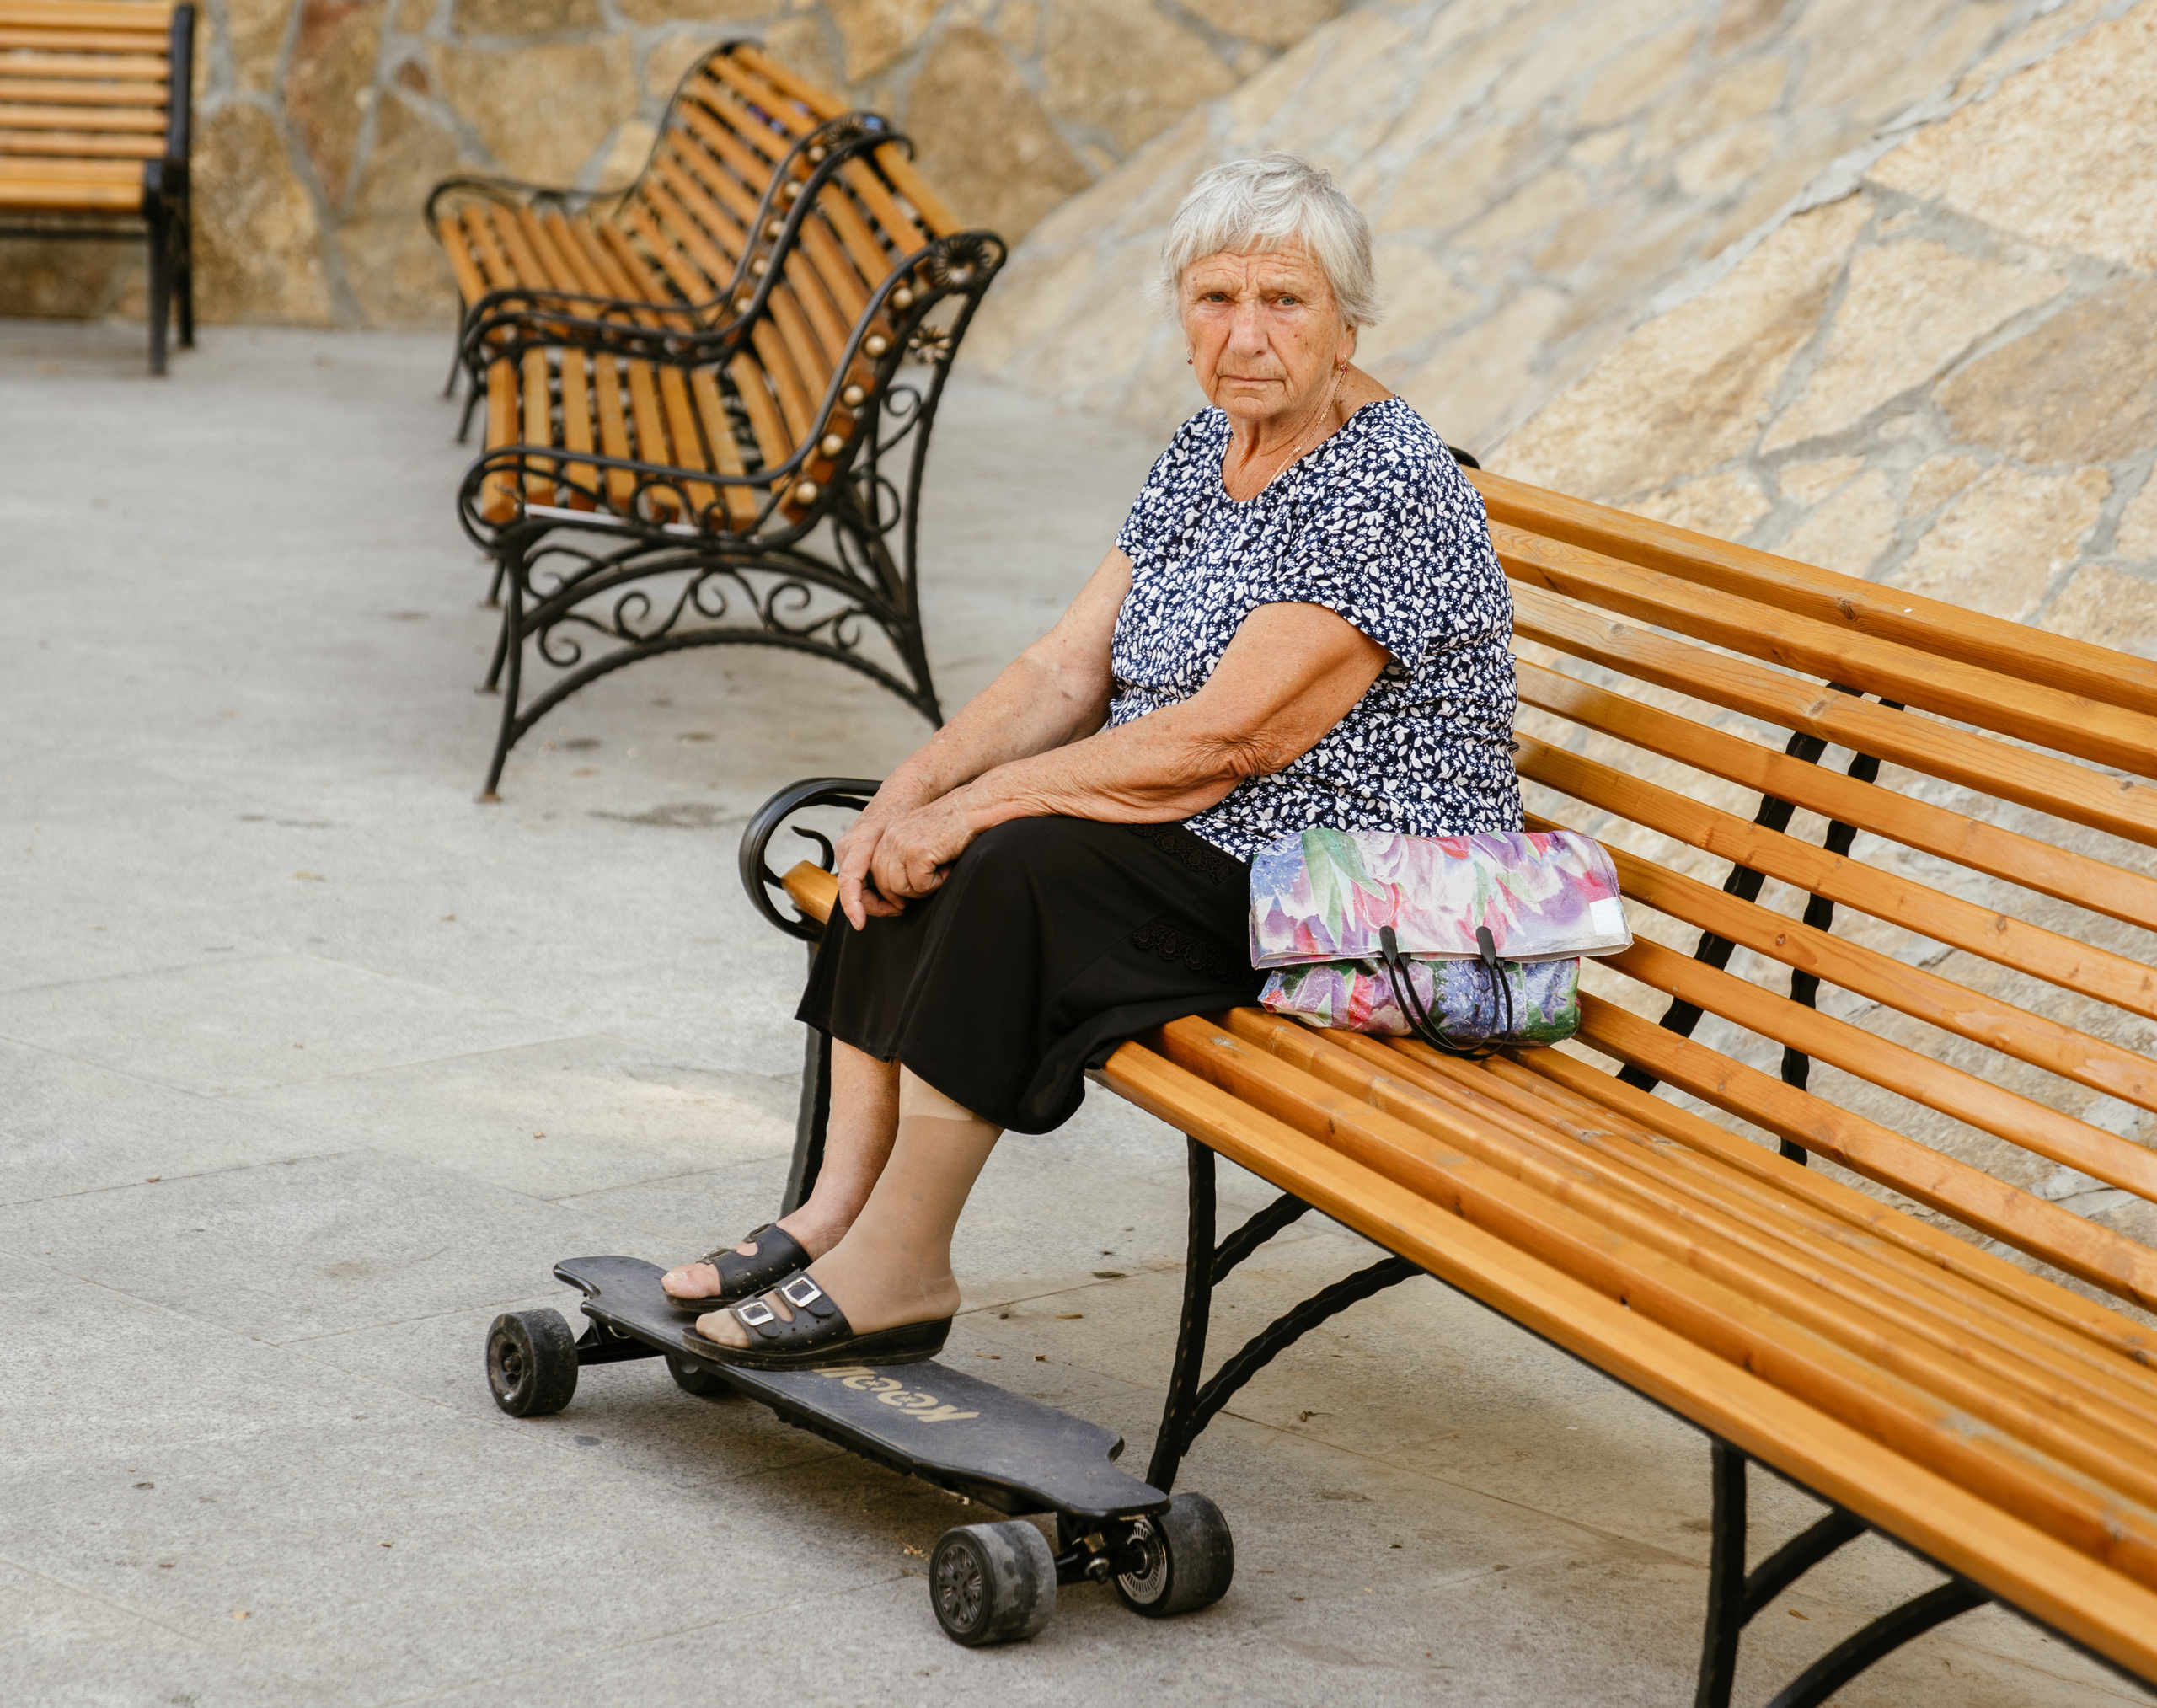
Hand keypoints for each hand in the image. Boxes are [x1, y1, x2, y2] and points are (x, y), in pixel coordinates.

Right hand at [833, 802, 908, 930]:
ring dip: (875, 901)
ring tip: (899, 904)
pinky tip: (893, 894)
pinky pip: (859, 882)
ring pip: (856, 889)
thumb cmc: (904, 810)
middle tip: (900, 909)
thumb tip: (904, 889)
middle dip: (874, 906)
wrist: (901, 793)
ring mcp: (848, 853)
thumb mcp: (903, 832)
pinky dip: (874, 892)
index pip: (848, 881)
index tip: (859, 923)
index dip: (853, 904)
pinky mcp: (854, 856)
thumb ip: (900, 858)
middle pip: (852, 890)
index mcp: (857, 844)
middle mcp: (847, 849)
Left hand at [869, 799, 978, 905]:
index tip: (901, 900)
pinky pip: (920, 885)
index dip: (888, 890)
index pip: (876, 870)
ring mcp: (903, 844)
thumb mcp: (919, 838)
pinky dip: (936, 884)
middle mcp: (892, 838)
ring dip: (922, 889)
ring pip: (900, 887)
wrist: (970, 809)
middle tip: (926, 889)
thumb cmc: (952, 825)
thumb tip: (896, 889)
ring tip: (938, 874)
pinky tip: (946, 869)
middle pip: (884, 882)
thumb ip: (903, 857)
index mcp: (890, 834)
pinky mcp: (919, 852)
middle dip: (905, 894)